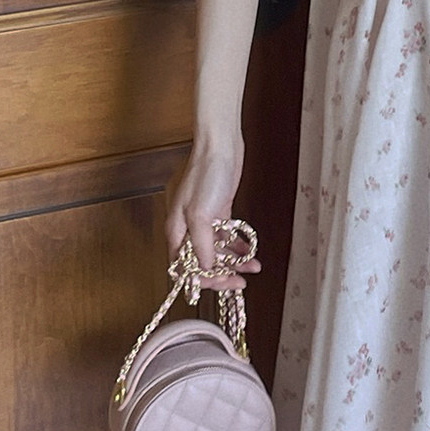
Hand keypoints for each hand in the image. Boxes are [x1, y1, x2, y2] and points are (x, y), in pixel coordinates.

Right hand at [164, 142, 262, 290]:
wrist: (221, 147)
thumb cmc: (206, 174)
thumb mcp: (201, 214)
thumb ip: (202, 244)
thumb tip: (204, 267)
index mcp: (177, 230)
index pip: (185, 268)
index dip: (203, 279)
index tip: (223, 282)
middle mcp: (188, 228)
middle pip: (201, 262)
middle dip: (222, 274)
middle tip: (240, 281)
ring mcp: (204, 221)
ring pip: (217, 251)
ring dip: (234, 261)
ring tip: (252, 267)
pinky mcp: (219, 212)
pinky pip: (226, 237)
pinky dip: (237, 246)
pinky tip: (249, 251)